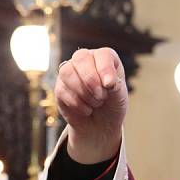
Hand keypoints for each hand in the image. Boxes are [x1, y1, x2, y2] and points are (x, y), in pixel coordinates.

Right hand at [55, 47, 127, 163]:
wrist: (100, 125)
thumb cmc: (112, 106)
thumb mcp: (120, 96)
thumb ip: (116, 85)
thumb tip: (108, 82)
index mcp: (104, 58)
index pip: (102, 55)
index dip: (105, 69)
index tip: (109, 85)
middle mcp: (85, 59)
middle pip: (81, 58)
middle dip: (92, 81)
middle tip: (101, 97)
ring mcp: (70, 71)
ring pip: (67, 72)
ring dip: (84, 93)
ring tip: (96, 104)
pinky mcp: (60, 87)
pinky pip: (63, 90)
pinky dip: (77, 105)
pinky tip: (87, 110)